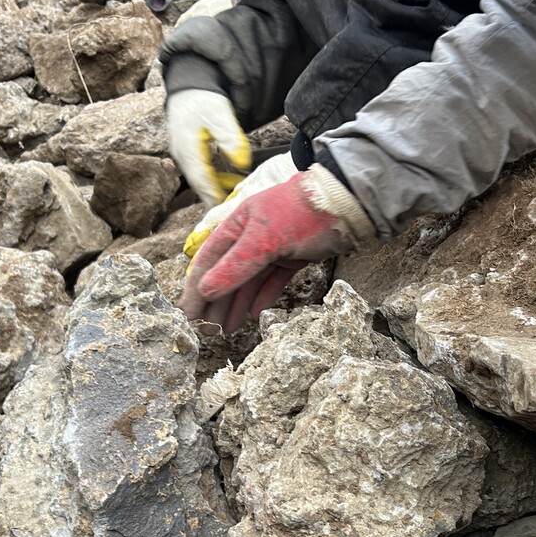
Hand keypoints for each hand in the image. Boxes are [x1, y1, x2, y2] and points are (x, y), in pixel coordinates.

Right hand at [166, 89, 251, 207]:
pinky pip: (201, 174)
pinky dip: (215, 181)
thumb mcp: (220, 113)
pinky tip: (230, 183)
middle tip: (234, 210)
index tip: (226, 207)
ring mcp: (184, 156)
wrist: (189, 87)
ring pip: (200, 181)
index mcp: (187, 147)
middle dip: (215, 198)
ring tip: (236, 197)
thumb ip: (231, 138)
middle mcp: (182, 155)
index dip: (213, 194)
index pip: (200, 178)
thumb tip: (241, 163)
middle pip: (199, 184)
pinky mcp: (189, 155)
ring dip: (217, 191)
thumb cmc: (203, 98)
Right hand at [179, 165, 373, 333]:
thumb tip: (206, 290)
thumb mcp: (265, 239)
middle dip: (215, 303)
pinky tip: (255, 315)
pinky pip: (273, 283)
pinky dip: (263, 298)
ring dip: (237, 305)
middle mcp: (251, 237)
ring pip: (249, 282)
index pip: (208, 261)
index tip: (187, 315)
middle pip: (226, 275)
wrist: (348, 205)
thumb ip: (237, 265)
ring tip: (226, 330)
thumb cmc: (304, 213)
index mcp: (238, 225)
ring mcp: (273, 248)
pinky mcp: (294, 258)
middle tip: (207, 332)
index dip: (195, 289)